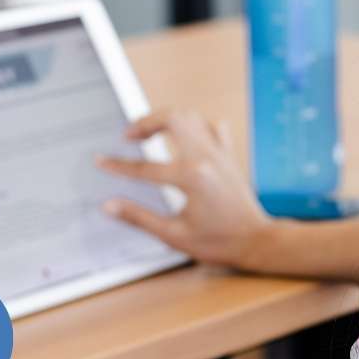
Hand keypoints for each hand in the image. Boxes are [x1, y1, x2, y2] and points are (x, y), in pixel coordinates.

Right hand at [96, 109, 273, 269]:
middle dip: (146, 122)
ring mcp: (220, 153)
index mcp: (191, 178)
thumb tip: (110, 206)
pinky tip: (184, 138)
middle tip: (129, 136)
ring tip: (150, 131)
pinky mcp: (229, 155)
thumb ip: (138, 217)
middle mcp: (206, 158)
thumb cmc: (219, 241)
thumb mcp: (173, 235)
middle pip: (173, 119)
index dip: (118, 165)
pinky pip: (212, 127)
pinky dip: (195, 125)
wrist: (256, 241)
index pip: (144, 167)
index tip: (101, 161)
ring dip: (168, 118)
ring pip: (192, 117)